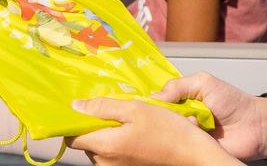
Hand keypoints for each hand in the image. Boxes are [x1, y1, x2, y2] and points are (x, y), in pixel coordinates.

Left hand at [67, 98, 240, 165]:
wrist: (194, 156)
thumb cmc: (169, 132)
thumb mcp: (136, 109)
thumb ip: (103, 107)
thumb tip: (76, 106)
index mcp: (105, 146)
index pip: (72, 137)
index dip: (76, 122)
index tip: (86, 109)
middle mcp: (106, 164)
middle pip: (86, 142)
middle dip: (96, 126)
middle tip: (118, 112)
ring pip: (100, 149)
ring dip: (109, 135)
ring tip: (132, 123)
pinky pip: (113, 157)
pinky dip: (119, 144)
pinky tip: (137, 135)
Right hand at [153, 73, 266, 160]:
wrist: (255, 126)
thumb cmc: (233, 102)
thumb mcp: (203, 83)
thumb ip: (177, 86)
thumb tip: (153, 97)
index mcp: (180, 100)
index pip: (156, 101)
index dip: (151, 102)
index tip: (146, 103)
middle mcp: (180, 117)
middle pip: (159, 117)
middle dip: (165, 114)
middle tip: (180, 111)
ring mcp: (186, 134)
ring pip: (168, 131)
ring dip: (179, 126)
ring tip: (195, 122)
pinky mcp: (192, 149)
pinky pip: (180, 146)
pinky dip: (186, 139)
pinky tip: (198, 133)